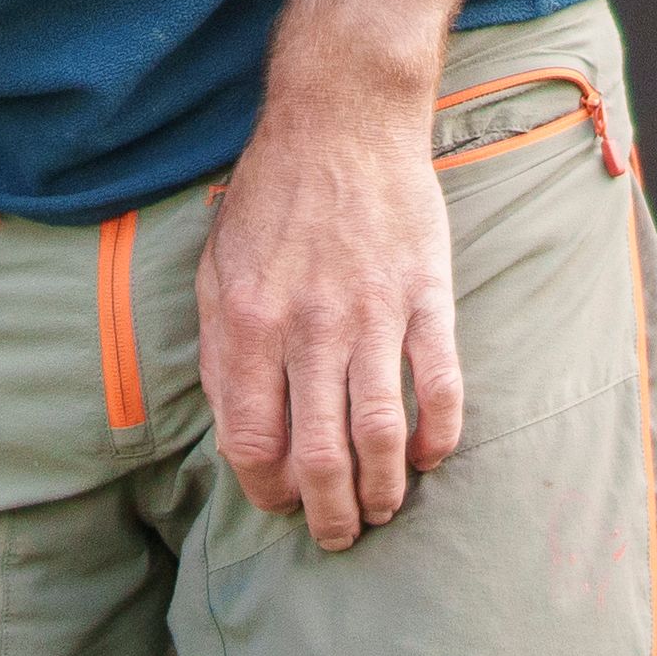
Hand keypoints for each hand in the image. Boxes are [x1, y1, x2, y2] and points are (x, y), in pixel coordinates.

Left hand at [198, 79, 465, 550]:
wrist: (341, 120)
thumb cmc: (272, 196)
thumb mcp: (216, 267)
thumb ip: (221, 349)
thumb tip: (238, 428)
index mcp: (246, 324)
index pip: (253, 442)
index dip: (268, 491)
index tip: (281, 504)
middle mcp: (306, 327)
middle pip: (318, 455)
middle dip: (330, 513)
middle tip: (339, 534)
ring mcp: (371, 313)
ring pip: (380, 433)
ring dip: (385, 488)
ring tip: (386, 509)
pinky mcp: (425, 295)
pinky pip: (439, 384)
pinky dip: (440, 433)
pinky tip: (433, 456)